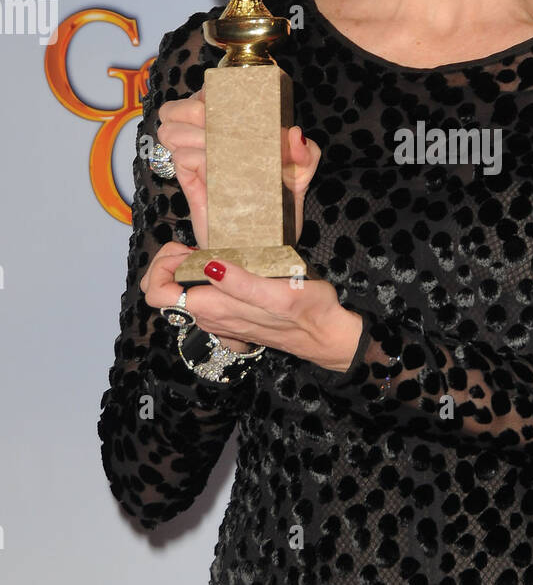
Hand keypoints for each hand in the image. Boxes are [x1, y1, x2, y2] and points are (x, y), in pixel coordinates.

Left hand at [140, 242, 363, 373]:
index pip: (156, 293)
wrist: (326, 337)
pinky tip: (225, 265)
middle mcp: (209, 317)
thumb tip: (209, 266)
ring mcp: (218, 318)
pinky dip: (202, 278)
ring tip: (211, 252)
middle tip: (195, 247)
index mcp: (214, 308)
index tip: (185, 249)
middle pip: (163, 292)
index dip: (160, 266)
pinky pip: (201, 297)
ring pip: (181, 294)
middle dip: (170, 263)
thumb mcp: (279, 293)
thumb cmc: (308, 313)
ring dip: (186, 269)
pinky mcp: (230, 316)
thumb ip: (241, 282)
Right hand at [155, 89, 321, 249]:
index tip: (221, 99)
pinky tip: (211, 167)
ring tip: (213, 147)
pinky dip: (193, 157)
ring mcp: (196, 161)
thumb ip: (306, 152)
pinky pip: (180, 158)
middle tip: (214, 125)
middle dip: (193, 110)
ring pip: (170, 130)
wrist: (265, 241)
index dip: (209, 91)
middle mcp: (208, 139)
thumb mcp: (301, 173)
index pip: (207, 93)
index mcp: (230, 127)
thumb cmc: (280, 202)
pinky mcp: (189, 183)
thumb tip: (294, 133)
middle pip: (176, 108)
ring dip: (190, 133)